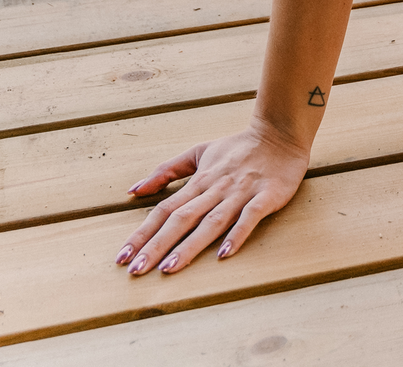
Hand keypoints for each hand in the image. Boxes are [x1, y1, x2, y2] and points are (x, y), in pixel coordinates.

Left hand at [116, 122, 307, 275]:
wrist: (281, 131)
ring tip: (169, 269)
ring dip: (190, 246)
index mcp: (200, 180)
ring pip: (211, 221)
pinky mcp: (266, 196)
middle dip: (158, 245)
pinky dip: (237, 234)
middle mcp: (216, 188)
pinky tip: (224, 254)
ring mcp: (241, 192)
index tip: (122, 257)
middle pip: (182, 218)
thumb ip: (167, 170)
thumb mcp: (199, 153)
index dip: (143, 233)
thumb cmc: (237, 147)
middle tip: (136, 271)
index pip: (165, 209)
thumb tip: (133, 190)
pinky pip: (250, 217)